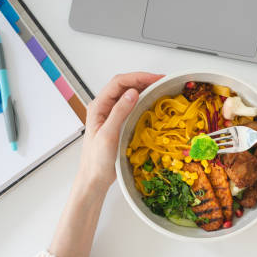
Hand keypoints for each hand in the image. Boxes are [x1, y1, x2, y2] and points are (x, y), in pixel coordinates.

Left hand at [50, 72, 162, 256]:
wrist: (94, 179)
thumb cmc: (97, 160)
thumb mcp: (109, 135)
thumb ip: (120, 112)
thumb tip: (133, 92)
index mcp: (98, 106)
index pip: (119, 82)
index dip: (138, 77)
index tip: (156, 79)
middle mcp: (103, 107)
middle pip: (124, 85)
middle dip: (143, 80)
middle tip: (163, 81)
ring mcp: (110, 115)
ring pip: (128, 94)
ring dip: (144, 89)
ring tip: (160, 89)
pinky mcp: (118, 123)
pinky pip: (131, 106)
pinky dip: (143, 101)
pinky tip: (153, 103)